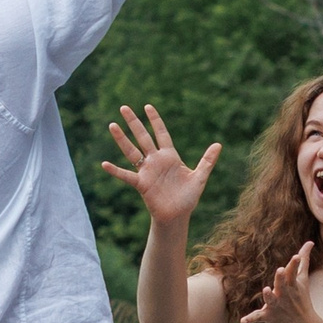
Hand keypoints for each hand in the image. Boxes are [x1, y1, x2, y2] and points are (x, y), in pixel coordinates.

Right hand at [99, 104, 221, 228]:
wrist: (178, 215)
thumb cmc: (188, 197)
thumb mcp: (200, 177)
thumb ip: (208, 160)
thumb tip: (219, 144)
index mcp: (170, 156)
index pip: (161, 133)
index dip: (155, 120)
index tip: (147, 106)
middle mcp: (156, 160)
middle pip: (143, 137)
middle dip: (134, 123)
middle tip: (124, 107)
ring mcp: (147, 171)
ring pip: (132, 151)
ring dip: (122, 139)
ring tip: (112, 125)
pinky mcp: (142, 184)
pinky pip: (126, 175)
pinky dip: (116, 171)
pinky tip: (104, 164)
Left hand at [239, 242, 320, 322]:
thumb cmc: (302, 299)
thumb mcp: (303, 279)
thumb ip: (304, 260)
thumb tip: (310, 242)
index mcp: (292, 285)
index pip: (293, 273)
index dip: (294, 264)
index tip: (296, 256)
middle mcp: (285, 295)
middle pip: (282, 285)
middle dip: (281, 278)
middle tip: (280, 270)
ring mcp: (277, 306)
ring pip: (271, 300)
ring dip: (268, 296)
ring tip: (266, 290)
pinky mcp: (268, 316)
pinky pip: (258, 317)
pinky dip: (250, 319)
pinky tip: (242, 321)